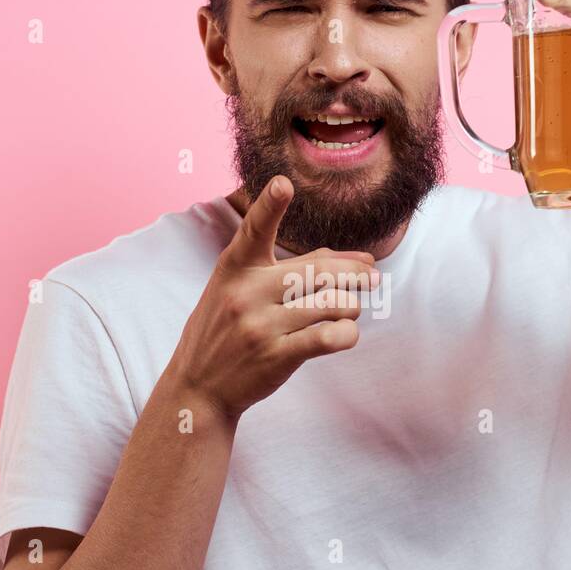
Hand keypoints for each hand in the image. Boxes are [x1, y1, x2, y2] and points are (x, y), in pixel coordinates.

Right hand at [170, 176, 378, 421]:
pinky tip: (346, 334)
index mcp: (235, 268)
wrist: (199, 385)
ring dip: (350, 307)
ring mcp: (260, 326)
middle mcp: (246, 293)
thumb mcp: (245, 290)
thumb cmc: (228, 329)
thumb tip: (361, 259)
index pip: (254, 231)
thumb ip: (297, 268)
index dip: (269, 206)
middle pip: (316, 271)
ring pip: (330, 303)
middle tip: (371, 277)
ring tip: (349, 311)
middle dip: (353, 274)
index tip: (283, 184)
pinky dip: (347, 334)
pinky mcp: (275, 357)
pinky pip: (327, 338)